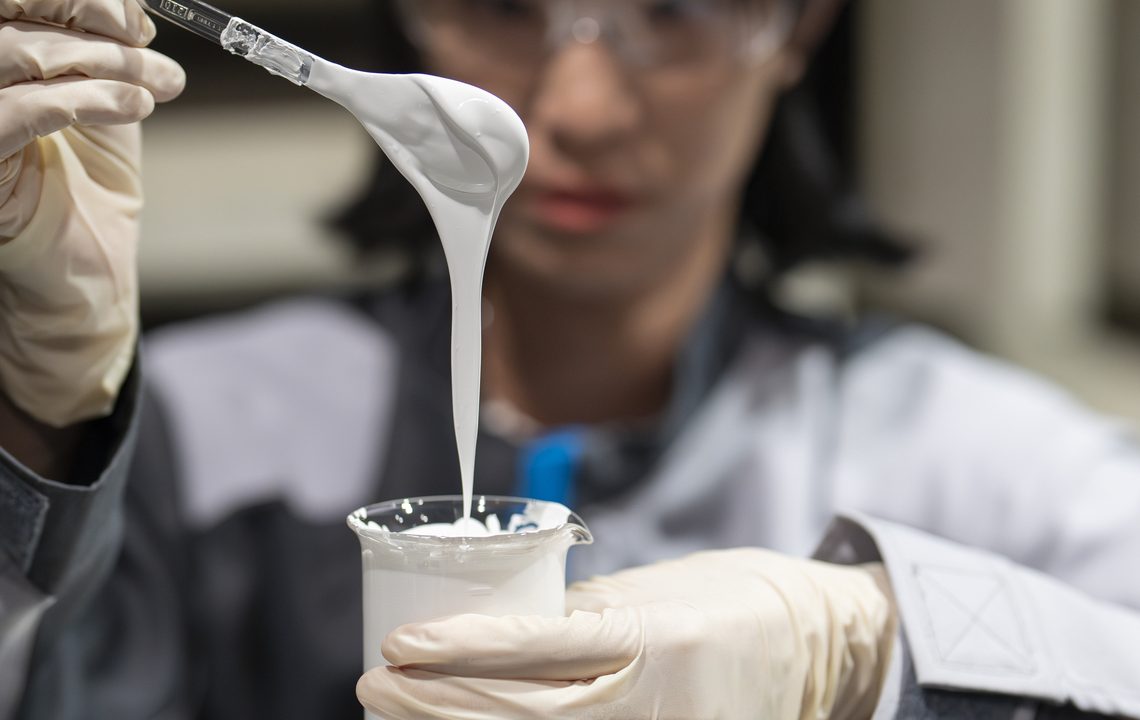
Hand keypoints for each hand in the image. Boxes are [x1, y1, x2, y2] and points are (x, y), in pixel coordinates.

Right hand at [0, 0, 183, 426]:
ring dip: (100, 62)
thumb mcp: (108, 106)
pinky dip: (83, 99)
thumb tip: (134, 16)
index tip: (135, 22)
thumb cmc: (90, 189)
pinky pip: (18, 113)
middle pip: (7, 13)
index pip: (17, 0)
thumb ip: (111, 56)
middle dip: (80, 14)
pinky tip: (132, 107)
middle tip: (141, 44)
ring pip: (14, 55)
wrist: (90, 271)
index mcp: (1, 59)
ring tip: (150, 87)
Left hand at [360, 548, 896, 719]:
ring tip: (403, 718)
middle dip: (436, 706)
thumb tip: (484, 637)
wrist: (809, 639)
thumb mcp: (646, 592)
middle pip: (525, 714)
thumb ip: (573, 619)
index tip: (398, 646)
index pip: (536, 645)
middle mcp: (656, 697)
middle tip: (375, 687)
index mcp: (651, 633)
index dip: (459, 649)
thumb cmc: (720, 597)